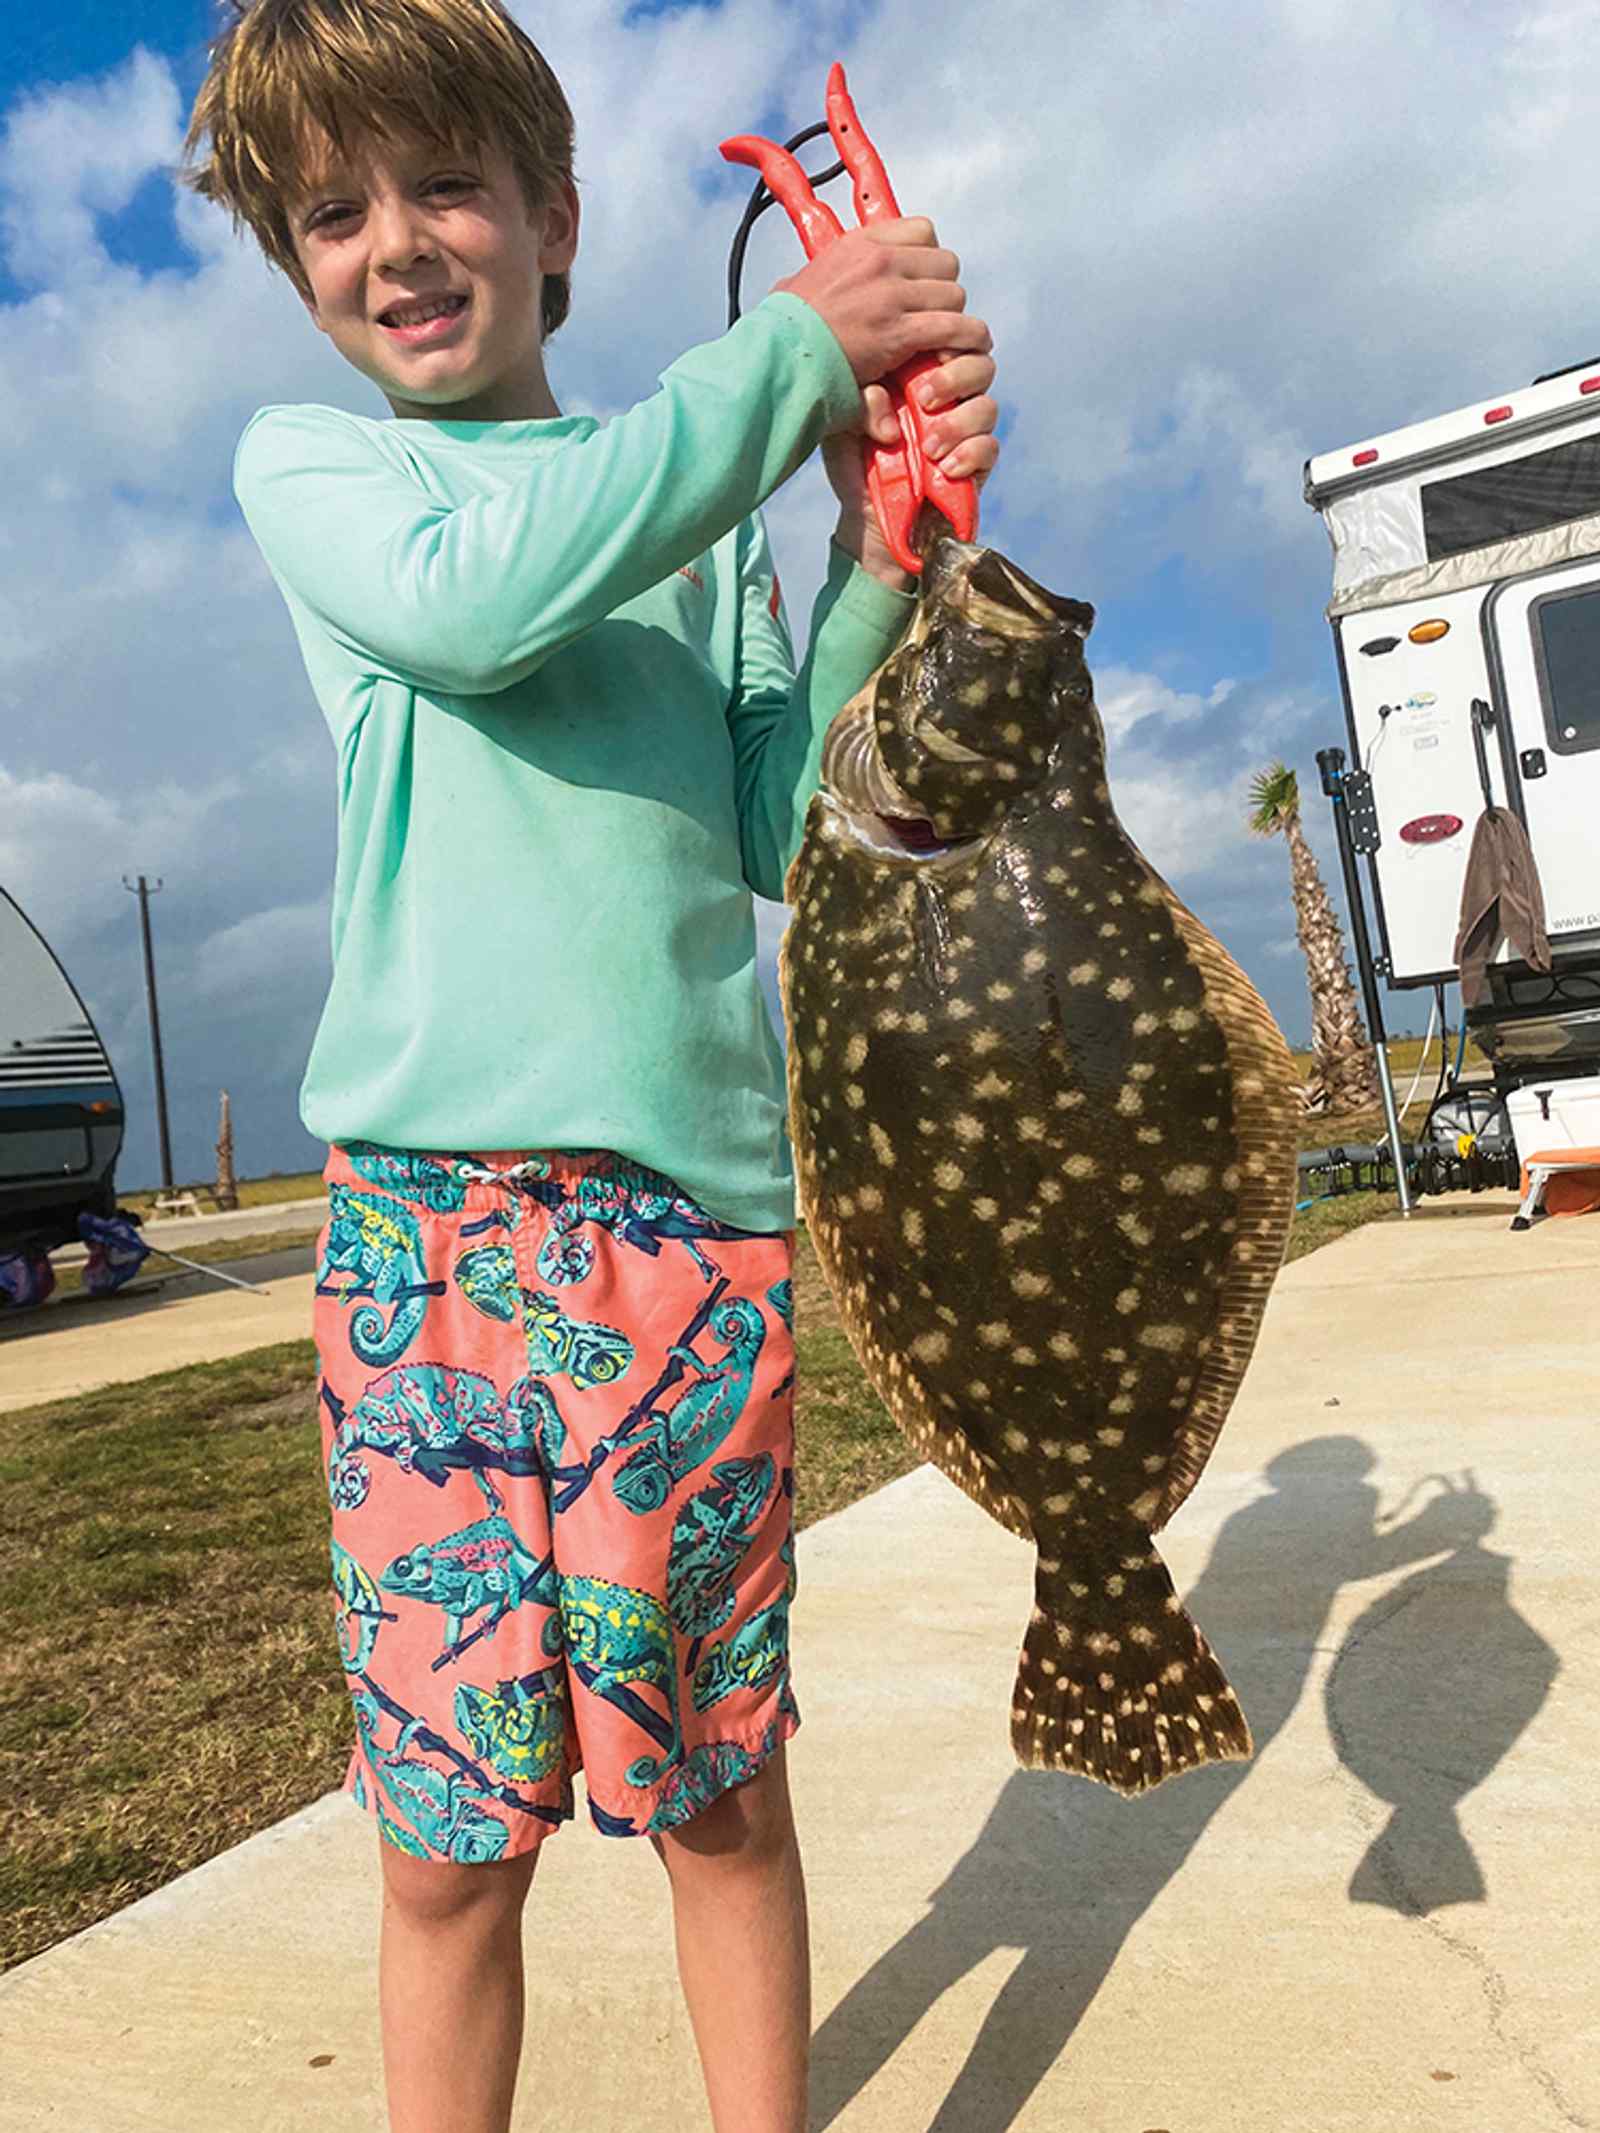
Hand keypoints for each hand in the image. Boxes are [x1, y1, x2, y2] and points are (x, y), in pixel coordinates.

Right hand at [776, 217, 989, 409]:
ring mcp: (891, 294)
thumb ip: (811, 280)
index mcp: (858, 244)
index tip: (922, 281)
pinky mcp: (900, 331)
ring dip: (953, 319)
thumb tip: (790, 286)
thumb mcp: (793, 287)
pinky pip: (954, 327)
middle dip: (943, 291)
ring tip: (945, 341)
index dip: (928, 259)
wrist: (779, 360)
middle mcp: (879, 261)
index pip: (922, 230)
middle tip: (933, 317)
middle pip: (946, 262)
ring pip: (954, 294)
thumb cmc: (782, 333)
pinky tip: (961, 352)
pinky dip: (965, 340)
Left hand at [824, 347, 999, 574]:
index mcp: (920, 377)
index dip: (946, 338)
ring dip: (959, 421)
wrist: (869, 521)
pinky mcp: (977, 465)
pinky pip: (990, 447)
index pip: (948, 342)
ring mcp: (966, 431)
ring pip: (988, 405)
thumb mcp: (843, 429)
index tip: (924, 352)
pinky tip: (944, 467)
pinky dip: (970, 453)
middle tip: (922, 398)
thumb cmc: (855, 466)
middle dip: (956, 375)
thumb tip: (879, 392)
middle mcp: (949, 399)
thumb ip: (856, 402)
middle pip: (980, 363)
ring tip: (928, 447)